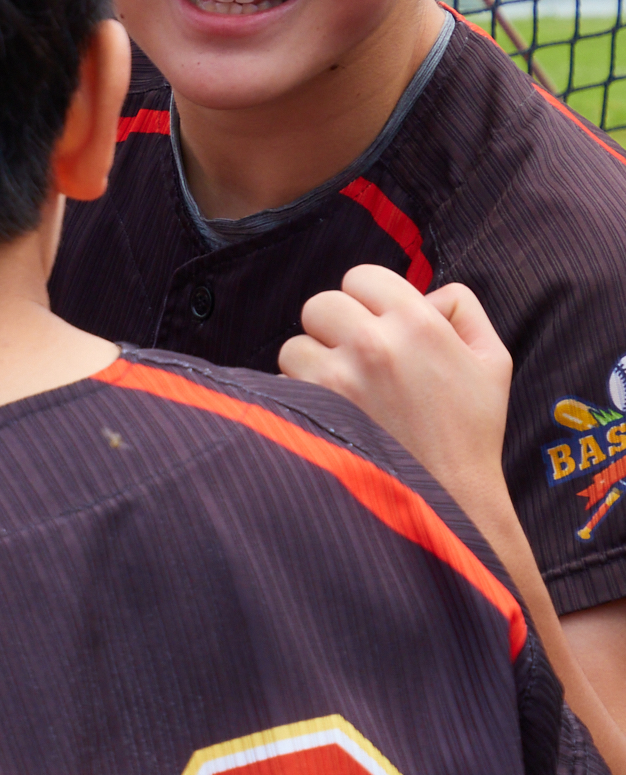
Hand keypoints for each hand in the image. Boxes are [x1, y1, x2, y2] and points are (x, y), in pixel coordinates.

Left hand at [280, 265, 512, 511]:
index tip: (377, 323)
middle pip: (320, 304)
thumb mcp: (491, 358)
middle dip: (335, 326)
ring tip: (345, 391)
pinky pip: (283, 383)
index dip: (367, 298)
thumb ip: (461, 310)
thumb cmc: (470, 430)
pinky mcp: (309, 410)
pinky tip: (331, 415)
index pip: (361, 276)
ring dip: (313, 362)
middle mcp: (373, 343)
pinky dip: (299, 395)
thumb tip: (424, 293)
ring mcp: (336, 378)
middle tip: (357, 357)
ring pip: (295, 344)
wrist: (446, 497)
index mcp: (418, 323)